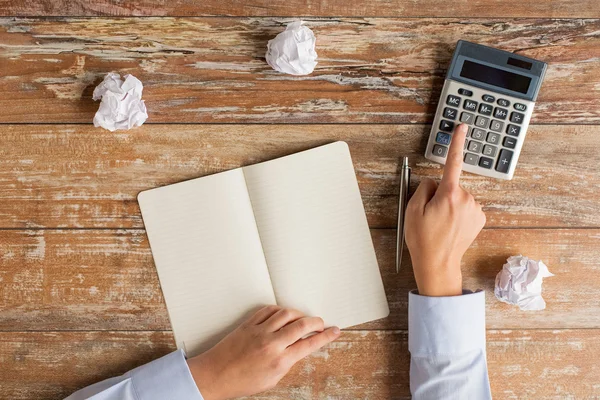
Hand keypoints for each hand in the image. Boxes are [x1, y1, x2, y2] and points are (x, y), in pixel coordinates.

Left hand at [186, 305, 339, 399]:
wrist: (215, 376)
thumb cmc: (241, 382)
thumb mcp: (273, 379)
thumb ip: (288, 362)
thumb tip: (300, 348)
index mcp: (280, 361)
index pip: (310, 344)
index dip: (326, 336)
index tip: (335, 331)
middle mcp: (271, 343)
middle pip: (302, 324)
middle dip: (316, 322)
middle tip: (321, 323)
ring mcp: (259, 331)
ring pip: (286, 313)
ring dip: (299, 314)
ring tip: (303, 318)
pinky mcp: (248, 324)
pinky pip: (268, 310)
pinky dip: (280, 310)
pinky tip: (283, 314)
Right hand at [405, 123, 485, 296]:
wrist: (438, 264)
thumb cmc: (423, 239)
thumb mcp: (412, 210)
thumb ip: (423, 188)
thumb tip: (433, 182)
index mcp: (448, 194)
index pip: (452, 162)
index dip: (456, 142)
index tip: (462, 127)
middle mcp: (466, 199)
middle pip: (450, 185)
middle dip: (440, 195)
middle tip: (431, 215)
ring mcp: (475, 209)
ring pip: (458, 196)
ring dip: (449, 205)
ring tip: (440, 224)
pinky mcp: (480, 218)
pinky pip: (466, 207)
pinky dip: (458, 213)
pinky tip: (450, 227)